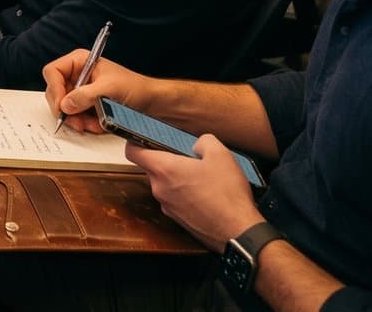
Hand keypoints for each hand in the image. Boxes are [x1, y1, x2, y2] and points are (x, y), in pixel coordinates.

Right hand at [42, 50, 151, 133]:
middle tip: (77, 121)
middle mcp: (76, 76)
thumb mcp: (109, 89)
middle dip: (66, 110)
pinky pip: (76, 118)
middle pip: (55, 93)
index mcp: (79, 62)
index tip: (62, 106)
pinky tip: (98, 124)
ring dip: (77, 120)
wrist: (151, 102)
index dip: (55, 89)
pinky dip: (85, 124)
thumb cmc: (134, 87)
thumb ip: (85, 96)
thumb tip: (65, 105)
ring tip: (94, 124)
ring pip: (64, 109)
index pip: (53, 72)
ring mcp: (80, 92)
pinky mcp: (85, 106)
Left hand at [127, 137, 264, 251]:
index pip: (133, 152)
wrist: (238, 232)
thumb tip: (197, 144)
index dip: (135, 142)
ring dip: (177, 179)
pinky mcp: (178, 220)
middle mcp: (159, 189)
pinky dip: (184, 195)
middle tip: (188, 158)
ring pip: (165, 185)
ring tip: (202, 177)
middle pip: (152, 168)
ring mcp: (167, 207)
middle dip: (167, 161)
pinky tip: (205, 194)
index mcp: (164, 170)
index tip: (144, 139)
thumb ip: (204, 141)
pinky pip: (175, 200)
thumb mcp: (221, 155)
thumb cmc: (227, 194)